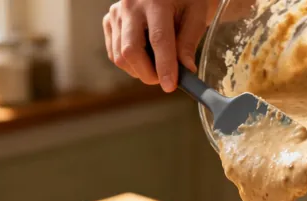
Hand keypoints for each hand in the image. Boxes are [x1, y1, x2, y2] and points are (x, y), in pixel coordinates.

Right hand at [103, 0, 218, 92]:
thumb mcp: (197, 15)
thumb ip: (189, 43)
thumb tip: (186, 70)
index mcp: (156, 0)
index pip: (158, 39)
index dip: (164, 66)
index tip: (170, 86)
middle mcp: (131, 5)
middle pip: (131, 51)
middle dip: (148, 74)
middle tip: (165, 79)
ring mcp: (117, 13)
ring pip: (120, 57)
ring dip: (140, 71)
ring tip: (157, 65)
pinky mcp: (109, 21)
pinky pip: (114, 54)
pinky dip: (130, 64)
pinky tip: (145, 58)